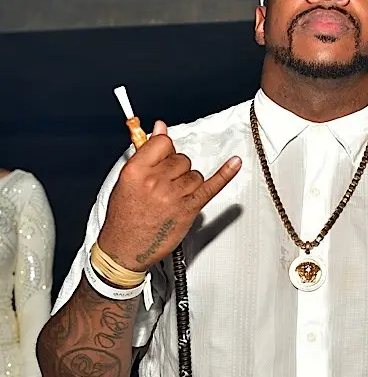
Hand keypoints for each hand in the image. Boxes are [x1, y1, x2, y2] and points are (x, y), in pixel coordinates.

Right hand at [98, 120, 240, 270]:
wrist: (126, 248)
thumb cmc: (124, 217)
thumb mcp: (126, 181)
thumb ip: (144, 154)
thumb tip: (160, 128)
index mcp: (137, 171)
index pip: (163, 143)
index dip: (165, 150)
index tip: (163, 156)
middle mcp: (156, 181)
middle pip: (181, 158)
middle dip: (176, 169)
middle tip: (164, 184)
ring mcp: (174, 196)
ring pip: (194, 174)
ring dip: (187, 182)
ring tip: (172, 196)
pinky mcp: (189, 209)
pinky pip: (211, 187)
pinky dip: (225, 175)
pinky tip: (234, 164)